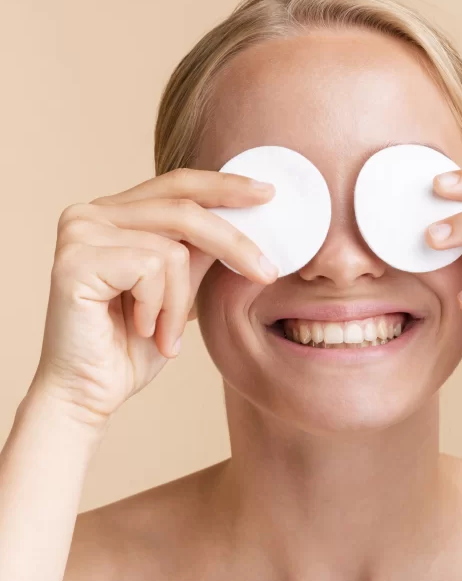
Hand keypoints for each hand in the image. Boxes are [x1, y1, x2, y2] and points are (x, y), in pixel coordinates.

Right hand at [32, 169, 277, 428]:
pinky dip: (157, 307)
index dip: (224, 186)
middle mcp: (90, 213)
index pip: (177, 184)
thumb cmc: (130, 347)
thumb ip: (199, 251)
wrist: (87, 395)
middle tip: (268, 273)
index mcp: (113, 213)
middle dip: (234, 243)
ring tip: (164, 333)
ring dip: (180, 301)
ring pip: (172, 249)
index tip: (268, 194)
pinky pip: (150, 269)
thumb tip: (245, 216)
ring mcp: (78, 232)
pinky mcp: (74, 259)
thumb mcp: (179, 290)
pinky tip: (138, 329)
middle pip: (183, 209)